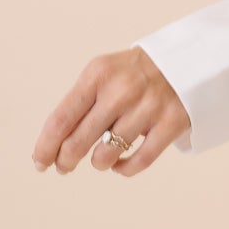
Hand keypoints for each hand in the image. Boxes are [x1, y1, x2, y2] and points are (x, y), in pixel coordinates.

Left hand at [32, 47, 192, 176]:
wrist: (189, 59)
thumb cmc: (136, 72)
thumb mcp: (105, 73)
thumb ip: (81, 103)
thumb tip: (52, 146)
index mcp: (99, 74)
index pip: (60, 119)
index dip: (45, 147)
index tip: (39, 162)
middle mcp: (122, 90)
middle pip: (77, 142)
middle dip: (65, 161)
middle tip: (64, 167)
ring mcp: (148, 107)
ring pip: (106, 156)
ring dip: (98, 163)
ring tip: (100, 159)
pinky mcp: (172, 123)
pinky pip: (139, 162)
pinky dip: (123, 169)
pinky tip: (119, 164)